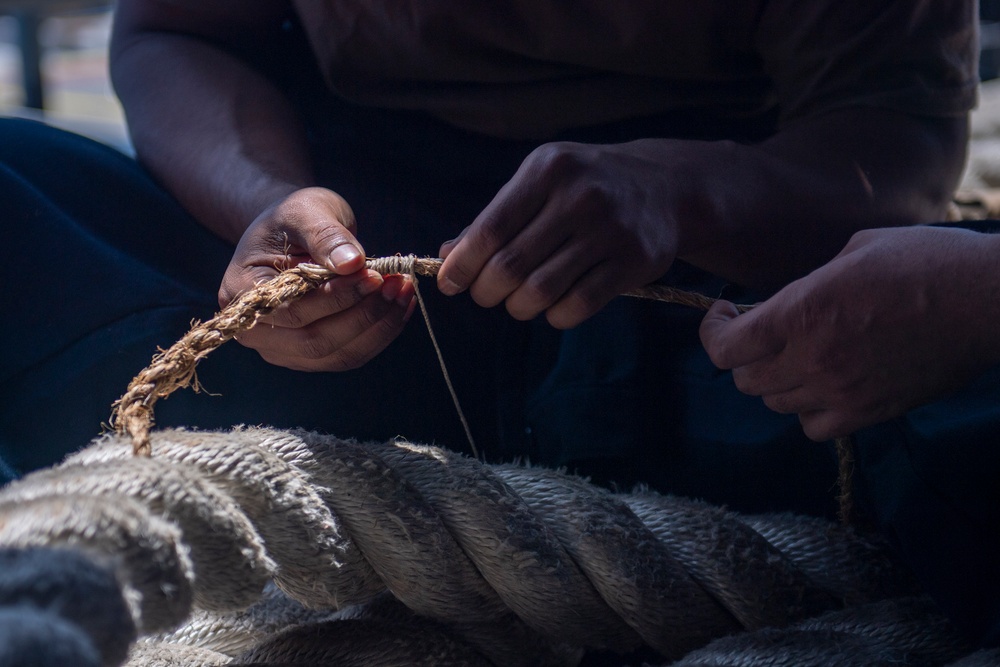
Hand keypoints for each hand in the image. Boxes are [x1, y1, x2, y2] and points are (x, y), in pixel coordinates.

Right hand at [219, 187, 414, 371]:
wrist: (293, 234)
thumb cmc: (293, 220)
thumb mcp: (305, 210)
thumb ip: (325, 235)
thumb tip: (352, 264)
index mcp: (241, 294)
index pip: (293, 311)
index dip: (337, 298)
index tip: (374, 275)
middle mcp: (256, 332)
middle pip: (315, 341)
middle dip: (363, 314)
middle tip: (398, 283)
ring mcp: (284, 350)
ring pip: (337, 354)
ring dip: (378, 327)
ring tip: (404, 291)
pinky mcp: (312, 356)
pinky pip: (350, 354)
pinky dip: (380, 334)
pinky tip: (400, 306)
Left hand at [436, 140, 681, 328]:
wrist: (665, 187)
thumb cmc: (586, 186)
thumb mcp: (541, 183)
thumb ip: (495, 217)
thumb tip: (446, 256)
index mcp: (547, 170)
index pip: (490, 230)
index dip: (462, 265)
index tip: (449, 283)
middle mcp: (579, 196)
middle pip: (510, 266)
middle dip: (487, 291)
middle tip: (487, 295)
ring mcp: (610, 229)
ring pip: (541, 291)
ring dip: (518, 307)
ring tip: (518, 302)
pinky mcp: (634, 261)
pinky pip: (578, 305)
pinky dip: (555, 316)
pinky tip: (553, 308)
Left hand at [699, 226, 999, 440]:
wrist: (989, 300)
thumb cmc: (927, 262)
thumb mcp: (853, 251)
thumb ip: (807, 285)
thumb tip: (784, 304)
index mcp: (803, 312)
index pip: (726, 349)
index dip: (713, 333)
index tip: (722, 315)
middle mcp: (814, 358)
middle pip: (746, 380)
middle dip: (742, 355)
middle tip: (757, 333)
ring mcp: (842, 391)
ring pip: (776, 404)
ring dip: (773, 381)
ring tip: (792, 355)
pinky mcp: (871, 412)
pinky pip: (814, 427)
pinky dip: (806, 410)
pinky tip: (820, 385)